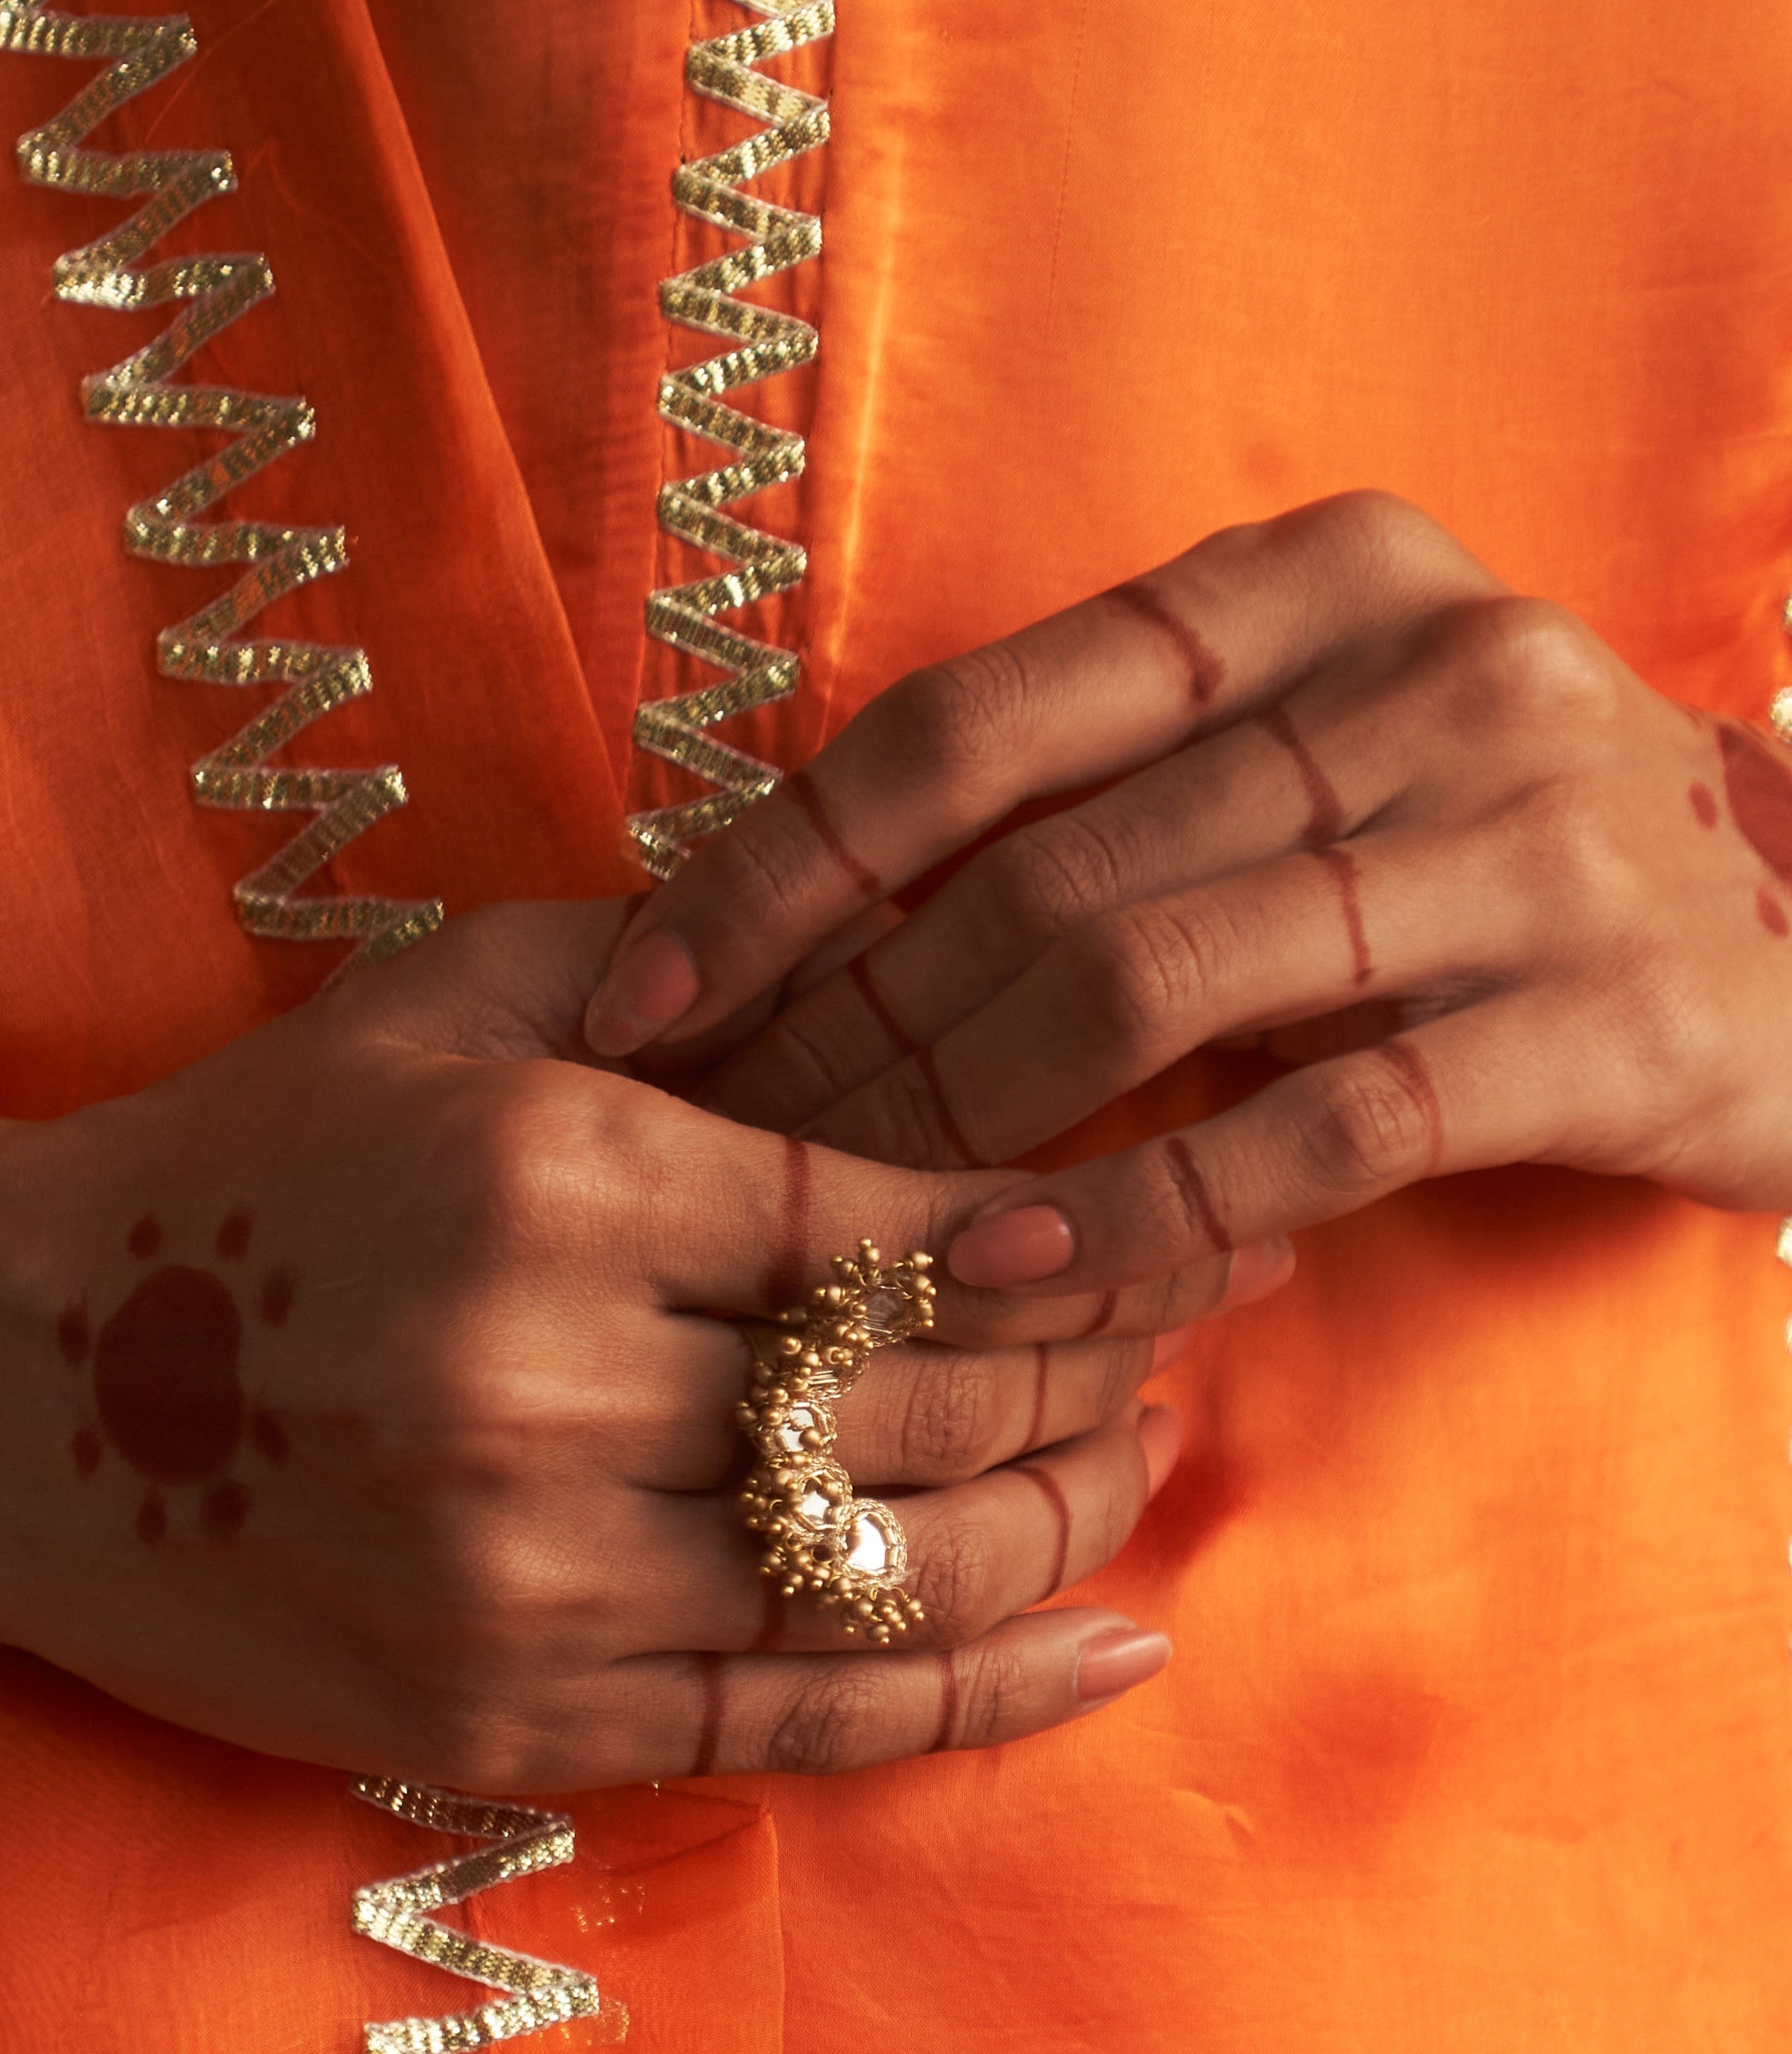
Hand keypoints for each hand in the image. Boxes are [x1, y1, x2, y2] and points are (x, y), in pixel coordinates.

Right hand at [0, 904, 1182, 1792]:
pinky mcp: (511, 1721)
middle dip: (1100, 1374)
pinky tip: (1113, 1656)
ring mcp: (530, 1582)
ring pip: (895, 1573)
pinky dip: (982, 1699)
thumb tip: (916, 953)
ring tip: (1138, 1466)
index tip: (1192, 1228)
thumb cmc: (260, 1170)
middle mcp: (550, 1389)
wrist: (15, 1386)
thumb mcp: (445, 1001)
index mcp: (555, 1181)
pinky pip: (802, 1725)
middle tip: (1193, 1339)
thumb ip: (679, 964)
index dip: (1077, 1241)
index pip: (896, 1226)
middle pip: (924, 1400)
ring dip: (1066, 1525)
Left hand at [584, 491, 1791, 1303]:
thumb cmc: (1503, 855)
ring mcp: (1532, 837)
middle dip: (844, 1031)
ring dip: (960, 1122)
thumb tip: (812, 919)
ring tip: (832, 1227)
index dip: (783, 863)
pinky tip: (1010, 1274)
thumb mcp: (1326, 754)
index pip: (977, 716)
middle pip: (1046, 864)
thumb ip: (1122, 791)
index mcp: (1321, 579)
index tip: (642, 994)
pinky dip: (1141, 1209)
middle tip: (713, 1158)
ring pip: (1160, 979)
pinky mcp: (1610, 1020)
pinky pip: (1317, 1126)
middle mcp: (1428, 668)